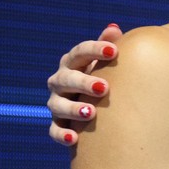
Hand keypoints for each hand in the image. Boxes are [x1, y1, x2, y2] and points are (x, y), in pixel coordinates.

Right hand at [47, 24, 120, 145]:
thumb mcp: (106, 63)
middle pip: (67, 79)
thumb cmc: (105, 78)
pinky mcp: (58, 124)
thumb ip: (108, 47)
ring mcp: (57, 103)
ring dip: (73, 109)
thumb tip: (114, 28)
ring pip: (58, 105)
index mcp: (74, 63)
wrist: (98, 107)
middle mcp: (61, 81)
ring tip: (91, 113)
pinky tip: (74, 139)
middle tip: (104, 87)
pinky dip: (62, 135)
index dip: (95, 50)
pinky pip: (55, 130)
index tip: (114, 51)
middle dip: (84, 82)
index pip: (80, 52)